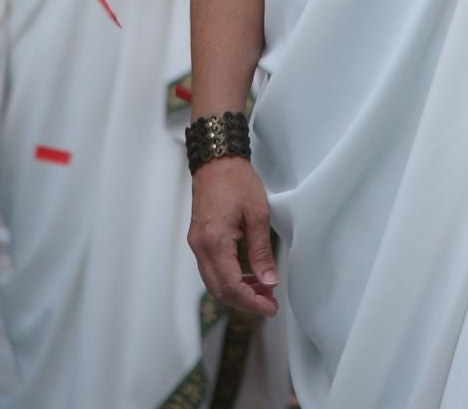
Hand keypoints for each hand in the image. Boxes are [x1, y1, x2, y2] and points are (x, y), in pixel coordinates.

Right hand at [188, 157, 278, 318]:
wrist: (216, 159)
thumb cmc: (236, 180)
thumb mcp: (257, 213)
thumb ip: (261, 251)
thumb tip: (269, 280)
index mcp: (214, 241)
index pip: (231, 286)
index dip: (251, 301)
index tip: (270, 307)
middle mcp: (200, 247)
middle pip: (220, 290)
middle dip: (245, 301)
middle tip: (269, 302)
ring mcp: (196, 244)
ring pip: (214, 282)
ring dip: (237, 291)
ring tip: (263, 289)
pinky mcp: (199, 239)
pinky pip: (211, 269)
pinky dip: (229, 278)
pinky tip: (248, 274)